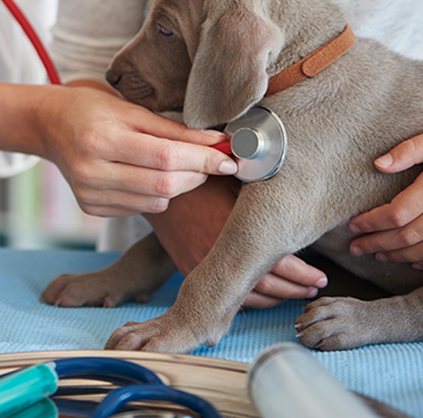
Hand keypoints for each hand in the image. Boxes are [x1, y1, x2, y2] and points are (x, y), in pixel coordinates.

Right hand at [37, 86, 239, 216]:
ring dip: (179, 186)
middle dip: (197, 174)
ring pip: (155, 201)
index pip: (164, 157)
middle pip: (163, 185)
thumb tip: (216, 142)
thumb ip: (174, 130)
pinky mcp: (91, 208)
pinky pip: (140, 208)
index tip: (228, 157)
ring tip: (179, 165)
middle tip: (212, 161)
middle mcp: (91, 171)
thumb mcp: (131, 109)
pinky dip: (155, 194)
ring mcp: (89, 195)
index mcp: (100, 139)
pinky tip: (148, 175)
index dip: (202, 159)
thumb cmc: (92, 110)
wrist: (50, 126)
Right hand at [144, 177, 327, 307]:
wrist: (161, 190)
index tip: (320, 277)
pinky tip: (262, 295)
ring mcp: (201, 265)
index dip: (304, 275)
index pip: (279, 264)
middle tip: (314, 289)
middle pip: (267, 286)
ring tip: (294, 293)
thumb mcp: (238, 182)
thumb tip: (304, 201)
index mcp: (234, 230)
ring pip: (246, 296)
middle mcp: (217, 253)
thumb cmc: (204, 181)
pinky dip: (246, 299)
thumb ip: (266, 200)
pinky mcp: (189, 269)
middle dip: (296, 290)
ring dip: (275, 299)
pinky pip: (222, 294)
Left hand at [349, 134, 422, 267]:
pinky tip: (413, 261)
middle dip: (378, 243)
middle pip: (407, 235)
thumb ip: (409, 150)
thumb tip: (379, 164)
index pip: (397, 213)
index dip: (372, 222)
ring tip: (379, 255)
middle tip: (356, 247)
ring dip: (399, 255)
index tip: (353, 225)